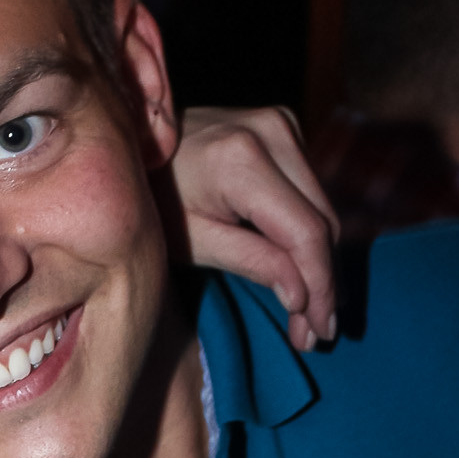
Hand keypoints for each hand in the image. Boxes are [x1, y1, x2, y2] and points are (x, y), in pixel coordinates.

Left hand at [165, 105, 339, 350]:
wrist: (134, 144)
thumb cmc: (154, 198)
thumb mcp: (193, 241)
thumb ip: (252, 263)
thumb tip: (302, 297)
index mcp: (241, 160)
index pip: (304, 233)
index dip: (319, 286)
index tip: (319, 330)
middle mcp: (270, 132)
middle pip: (322, 221)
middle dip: (322, 283)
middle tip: (313, 333)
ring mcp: (281, 124)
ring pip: (323, 209)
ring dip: (320, 263)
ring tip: (308, 314)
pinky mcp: (284, 128)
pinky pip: (311, 193)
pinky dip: (309, 234)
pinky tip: (302, 274)